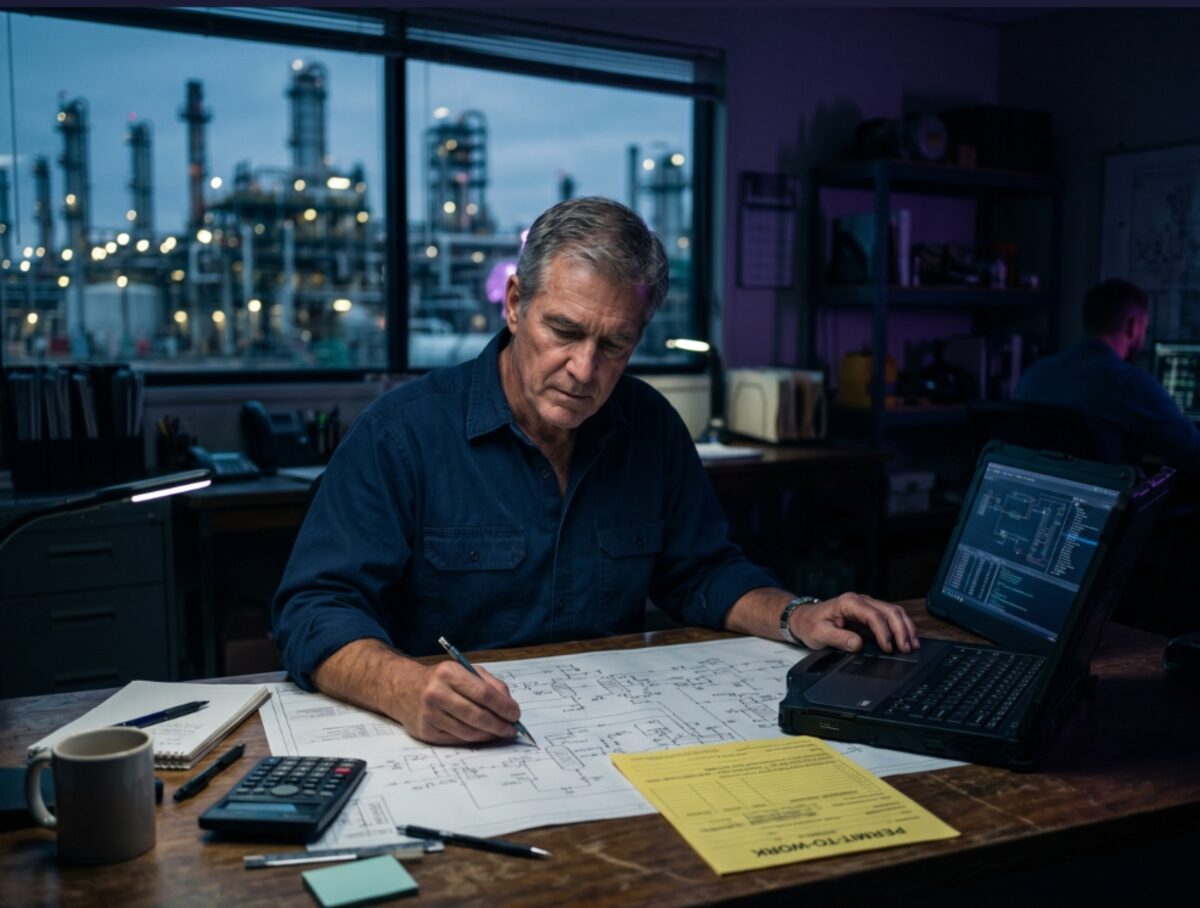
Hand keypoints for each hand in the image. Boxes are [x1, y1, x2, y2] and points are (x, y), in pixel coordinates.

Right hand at [399, 661, 522, 745]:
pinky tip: (482, 735)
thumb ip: (490, 684)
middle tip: (512, 729)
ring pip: (467, 731)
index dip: (503, 706)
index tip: (516, 714)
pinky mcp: (425, 732)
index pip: (483, 693)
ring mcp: (429, 714)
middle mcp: (436, 693)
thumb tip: (510, 705)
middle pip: (476, 715)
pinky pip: (456, 740)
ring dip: (489, 735)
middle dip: (499, 724)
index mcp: (448, 673)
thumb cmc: (441, 679)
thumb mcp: (464, 671)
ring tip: (500, 733)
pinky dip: (474, 739)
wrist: (403, 689)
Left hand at [789, 593, 919, 653]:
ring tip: (912, 645)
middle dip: (901, 629)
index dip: (883, 632)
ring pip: (893, 611)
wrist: (804, 618)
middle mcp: (860, 601)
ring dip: (905, 627)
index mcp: (848, 603)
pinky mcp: (870, 613)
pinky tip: (907, 638)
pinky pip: (890, 617)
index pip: (873, 615)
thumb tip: (858, 644)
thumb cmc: (811, 624)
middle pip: (889, 610)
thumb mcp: (819, 633)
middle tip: (907, 648)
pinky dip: (901, 627)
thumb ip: (838, 638)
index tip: (888, 647)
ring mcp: (866, 606)